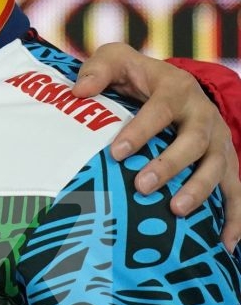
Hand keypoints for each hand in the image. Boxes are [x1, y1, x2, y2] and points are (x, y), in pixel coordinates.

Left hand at [73, 43, 240, 244]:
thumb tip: (79, 91)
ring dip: (199, 190)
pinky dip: (235, 217)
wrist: (175, 85)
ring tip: (177, 211)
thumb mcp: (117, 61)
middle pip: (194, 141)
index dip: (141, 131)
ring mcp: (219, 141)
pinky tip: (226, 242)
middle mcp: (203, 115)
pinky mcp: (226, 162)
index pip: (160, 110)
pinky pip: (236, 191)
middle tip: (142, 186)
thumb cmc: (138, 77)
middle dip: (170, 164)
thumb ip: (98, 70)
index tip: (116, 153)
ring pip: (217, 166)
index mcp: (176, 89)